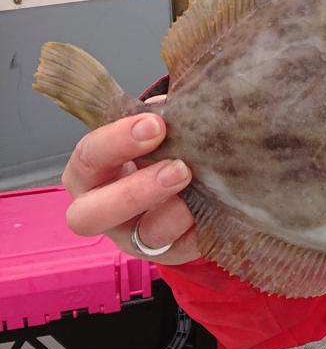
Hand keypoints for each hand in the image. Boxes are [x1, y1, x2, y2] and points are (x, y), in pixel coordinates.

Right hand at [61, 103, 199, 264]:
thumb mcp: (153, 129)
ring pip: (138, 238)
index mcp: (91, 171)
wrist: (186, 180)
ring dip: (171, 214)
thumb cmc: (160, 146)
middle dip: (134, 191)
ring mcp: (131, 237)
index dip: (117, 141)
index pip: (88, 156)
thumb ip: (160, 115)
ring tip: (198, 190)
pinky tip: (213, 209)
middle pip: (90, 214)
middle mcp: (100, 209)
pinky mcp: (166, 252)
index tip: (155, 123)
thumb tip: (186, 96)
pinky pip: (179, 249)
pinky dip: (198, 230)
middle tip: (178, 168)